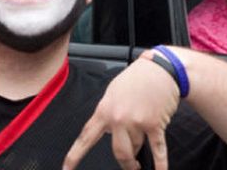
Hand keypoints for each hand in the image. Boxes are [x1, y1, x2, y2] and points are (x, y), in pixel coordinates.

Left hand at [63, 56, 179, 169]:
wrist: (159, 68)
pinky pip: (157, 150)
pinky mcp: (155, 124)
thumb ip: (108, 113)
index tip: (66, 169)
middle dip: (127, 163)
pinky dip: (160, 164)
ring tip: (143, 148)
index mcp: (104, 110)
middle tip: (131, 166)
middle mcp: (118, 118)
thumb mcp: (113, 92)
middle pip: (119, 152)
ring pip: (136, 148)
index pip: (86, 137)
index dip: (75, 155)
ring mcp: (136, 122)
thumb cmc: (136, 78)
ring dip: (140, 150)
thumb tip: (108, 131)